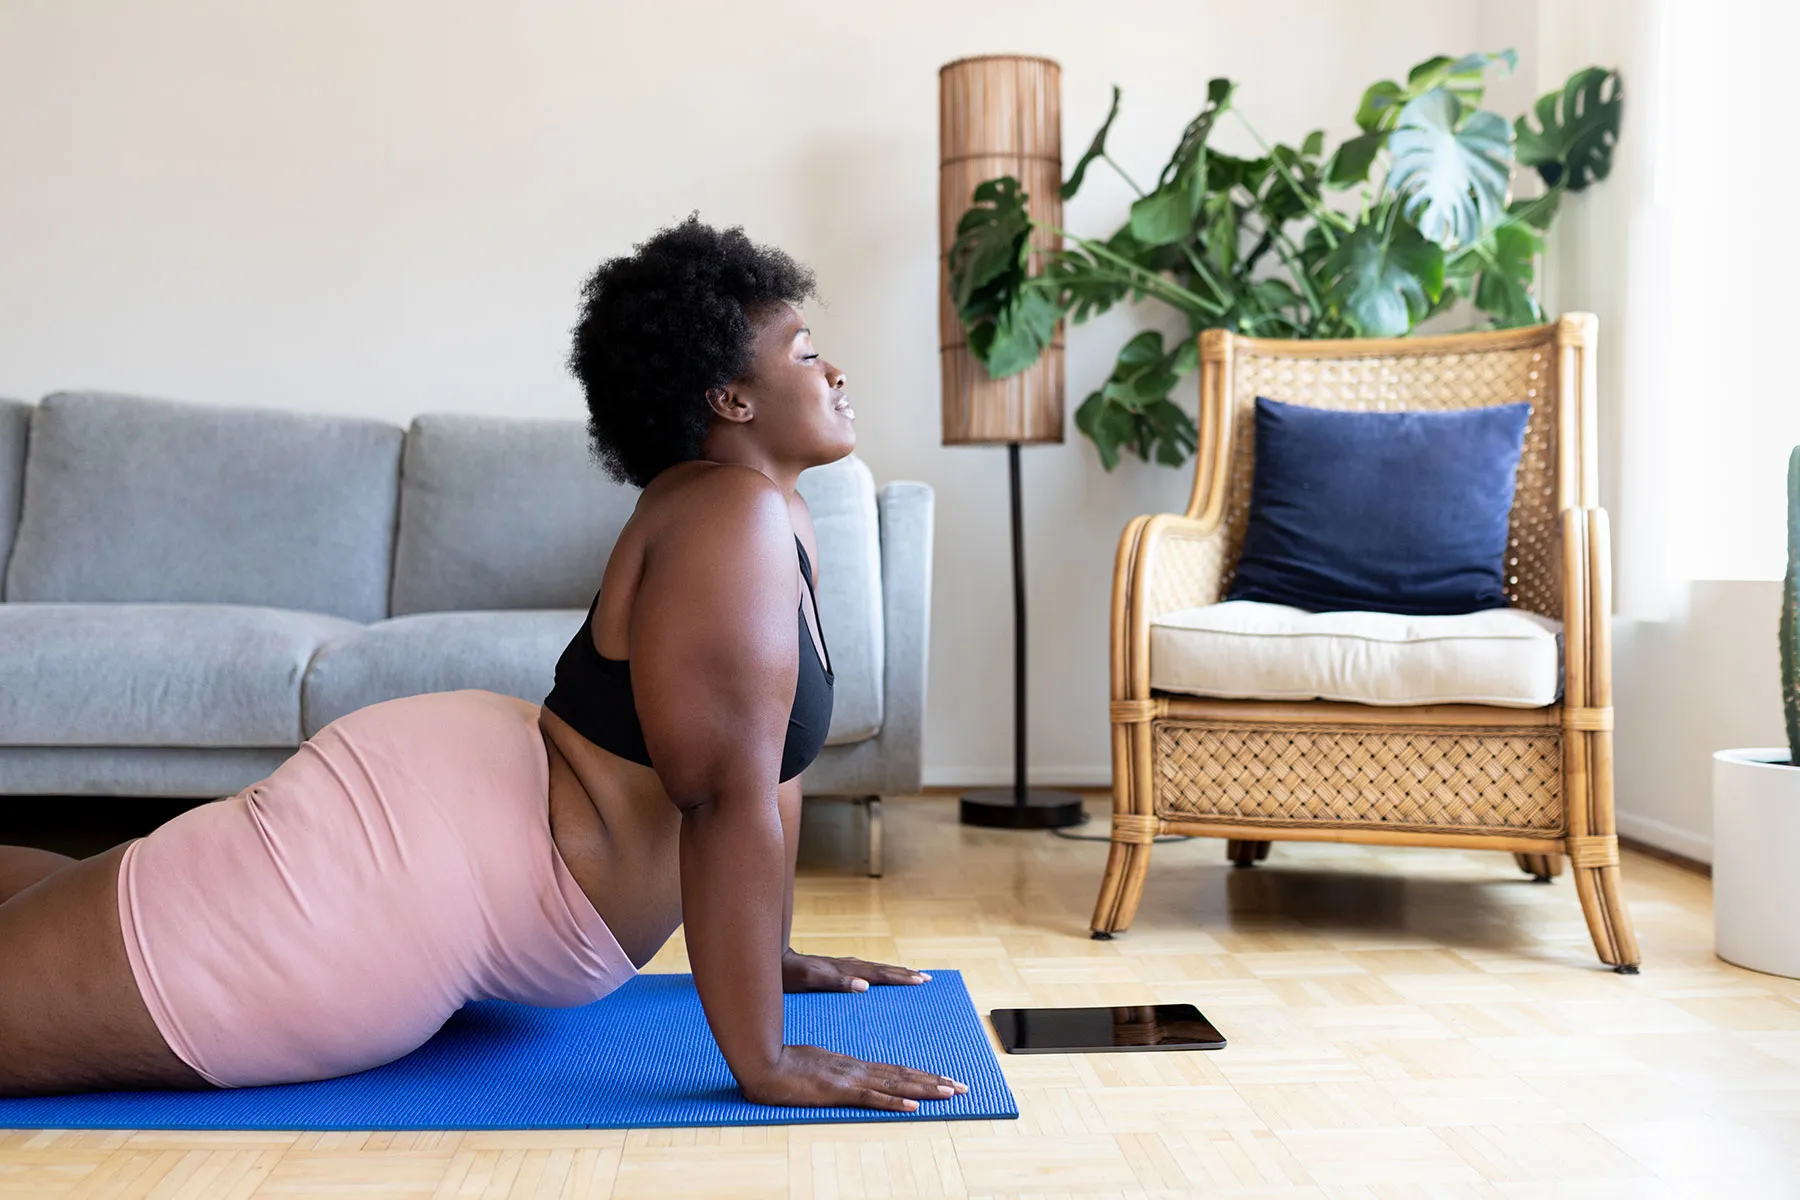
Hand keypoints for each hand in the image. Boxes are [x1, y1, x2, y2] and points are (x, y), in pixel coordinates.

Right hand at [741, 1044, 966, 1111]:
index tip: (945, 1080)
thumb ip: (830, 1075)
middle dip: (936, 1082)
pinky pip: (872, 1098)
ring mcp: (849, 1079)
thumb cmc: (782, 1066)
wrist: (763, 1062)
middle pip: (904, 1076)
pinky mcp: (839, 1091)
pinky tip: (913, 1107)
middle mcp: (857, 1069)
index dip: (922, 1076)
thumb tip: (843, 1082)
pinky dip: (894, 1103)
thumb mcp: (813, 1069)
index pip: (895, 1072)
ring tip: (951, 1092)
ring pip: (896, 1085)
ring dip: (925, 1089)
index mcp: (852, 1066)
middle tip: (963, 1087)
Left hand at [782, 950, 930, 992]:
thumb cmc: (790, 974)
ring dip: (895, 971)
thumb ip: (837, 982)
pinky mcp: (837, 969)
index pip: (880, 974)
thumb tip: (865, 986)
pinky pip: (866, 971)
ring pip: (876, 968)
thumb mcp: (811, 980)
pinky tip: (880, 977)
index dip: (901, 978)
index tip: (921, 980)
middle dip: (905, 973)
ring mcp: (843, 966)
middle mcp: (848, 965)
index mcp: (846, 970)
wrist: (774, 961)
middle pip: (883, 969)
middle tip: (927, 978)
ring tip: (913, 974)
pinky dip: (879, 973)